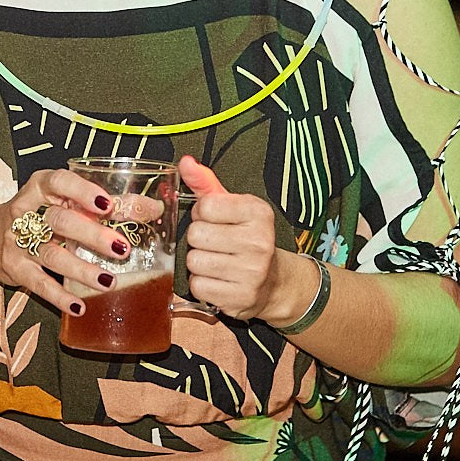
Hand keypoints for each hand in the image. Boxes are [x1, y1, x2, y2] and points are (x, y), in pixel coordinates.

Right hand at [0, 169, 133, 321]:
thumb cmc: (38, 215)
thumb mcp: (63, 202)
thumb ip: (105, 204)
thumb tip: (155, 208)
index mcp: (41, 187)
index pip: (60, 182)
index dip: (82, 192)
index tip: (107, 205)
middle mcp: (26, 211)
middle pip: (60, 222)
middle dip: (92, 235)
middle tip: (121, 248)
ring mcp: (18, 241)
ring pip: (52, 255)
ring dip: (81, 270)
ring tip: (108, 282)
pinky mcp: (14, 268)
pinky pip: (38, 283)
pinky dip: (59, 296)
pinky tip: (79, 307)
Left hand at [177, 155, 295, 321]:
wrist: (274, 282)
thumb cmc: (246, 238)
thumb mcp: (232, 206)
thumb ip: (206, 184)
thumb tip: (185, 163)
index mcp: (258, 212)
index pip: (205, 206)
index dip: (201, 214)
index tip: (214, 220)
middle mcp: (259, 242)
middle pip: (196, 235)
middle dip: (198, 240)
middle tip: (213, 244)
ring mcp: (252, 272)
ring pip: (194, 262)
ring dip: (198, 263)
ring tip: (215, 261)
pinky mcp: (240, 298)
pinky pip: (198, 286)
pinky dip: (202, 284)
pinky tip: (218, 279)